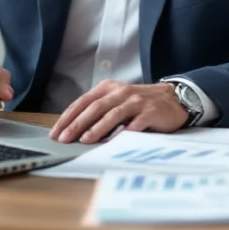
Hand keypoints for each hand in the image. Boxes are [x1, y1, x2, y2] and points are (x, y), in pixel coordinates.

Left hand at [49, 80, 188, 143]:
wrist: (173, 99)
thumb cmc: (140, 104)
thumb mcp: (118, 101)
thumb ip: (100, 111)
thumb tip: (74, 131)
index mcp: (109, 88)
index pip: (83, 102)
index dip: (68, 117)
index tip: (55, 132)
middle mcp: (122, 92)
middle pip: (95, 107)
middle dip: (77, 124)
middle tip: (64, 138)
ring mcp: (137, 101)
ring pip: (113, 114)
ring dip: (97, 128)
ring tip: (85, 140)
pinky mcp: (151, 112)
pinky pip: (135, 124)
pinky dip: (124, 132)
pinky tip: (114, 141)